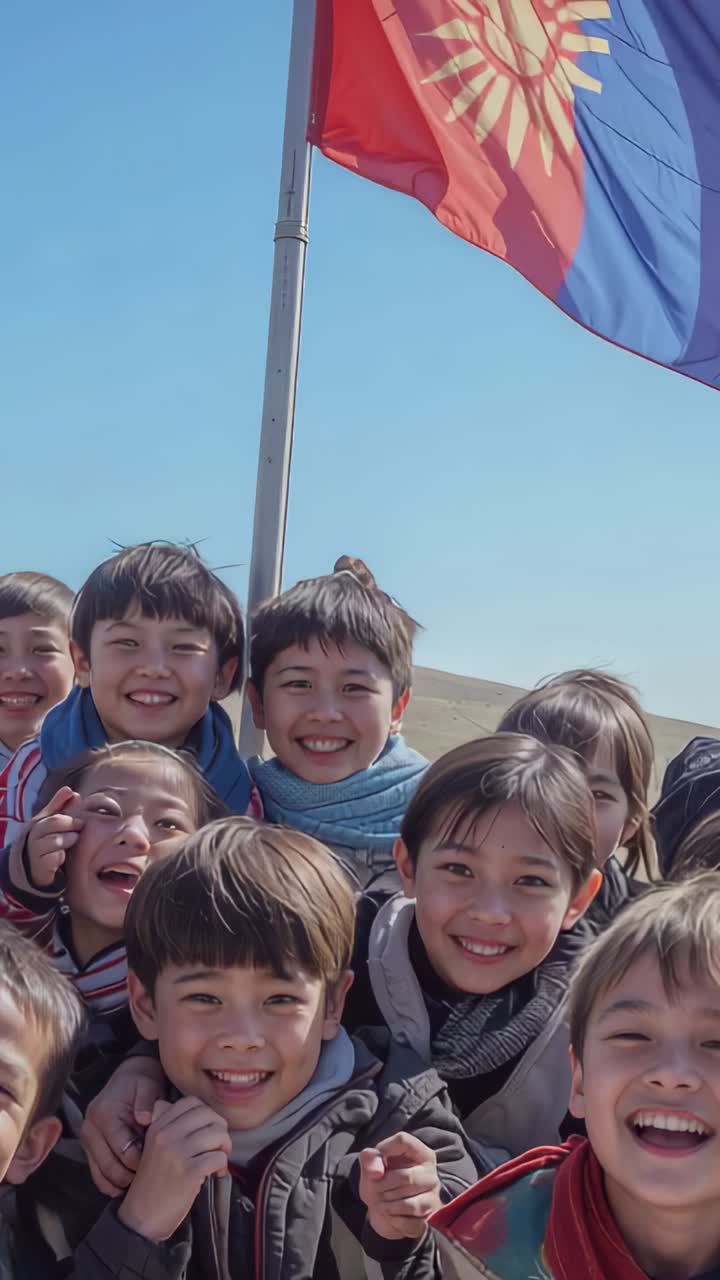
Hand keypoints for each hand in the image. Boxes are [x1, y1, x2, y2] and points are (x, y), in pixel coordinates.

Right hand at [24, 787, 82, 887]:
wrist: (35, 867)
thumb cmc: (47, 840)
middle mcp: (34, 835)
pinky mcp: (39, 866)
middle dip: (70, 824)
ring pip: (56, 840)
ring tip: (73, 840)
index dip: (70, 813)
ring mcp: (36, 851)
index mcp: (38, 822)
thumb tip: (70, 790)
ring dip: (68, 839)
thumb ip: (61, 806)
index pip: (54, 813)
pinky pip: (54, 858)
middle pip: (54, 822)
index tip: (81, 818)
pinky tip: (63, 856)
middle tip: (79, 827)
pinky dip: (61, 857)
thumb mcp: (52, 821)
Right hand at [81, 1056, 166, 1195]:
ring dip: (121, 1184)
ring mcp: (87, 1140)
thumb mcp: (148, 1086)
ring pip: (101, 1175)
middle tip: (152, 1179)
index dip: (142, 1162)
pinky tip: (128, 1186)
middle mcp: (89, 1129)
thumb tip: (145, 1119)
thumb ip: (147, 1102)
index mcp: (103, 1114)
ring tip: (142, 1184)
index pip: (122, 1150)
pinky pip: (97, 1175)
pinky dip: (111, 1184)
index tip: (159, 1166)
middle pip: (109, 1167)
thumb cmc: (142, 1082)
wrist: (129, 1077)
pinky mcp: (89, 1148)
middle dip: (131, 1177)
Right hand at [117, 1098, 229, 1241]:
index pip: (192, 1102)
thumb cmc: (152, 1184)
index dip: (206, 1114)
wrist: (141, 1218)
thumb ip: (164, 1124)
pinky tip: (216, 1173)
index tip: (207, 1130)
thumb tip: (176, 1105)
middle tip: (218, 1146)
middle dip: (220, 1129)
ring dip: (224, 1147)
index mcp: (158, 1127)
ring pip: (217, 1134)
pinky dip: (223, 1165)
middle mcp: (167, 1136)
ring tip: (217, 1160)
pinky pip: (218, 1157)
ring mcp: (178, 1154)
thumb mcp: (152, 1147)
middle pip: (208, 1115)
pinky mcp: (189, 1173)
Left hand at [359, 1132, 441, 1239]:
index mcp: (421, 1154)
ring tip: (380, 1201)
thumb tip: (376, 1172)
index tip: (376, 1162)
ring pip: (408, 1204)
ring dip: (386, 1205)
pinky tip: (389, 1214)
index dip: (383, 1150)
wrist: (385, 1211)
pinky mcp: (428, 1220)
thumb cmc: (382, 1182)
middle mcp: (431, 1174)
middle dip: (382, 1186)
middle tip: (374, 1189)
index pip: (403, 1140)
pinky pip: (407, 1223)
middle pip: (406, 1177)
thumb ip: (369, 1159)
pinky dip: (391, 1220)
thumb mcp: (371, 1167)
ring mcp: (433, 1199)